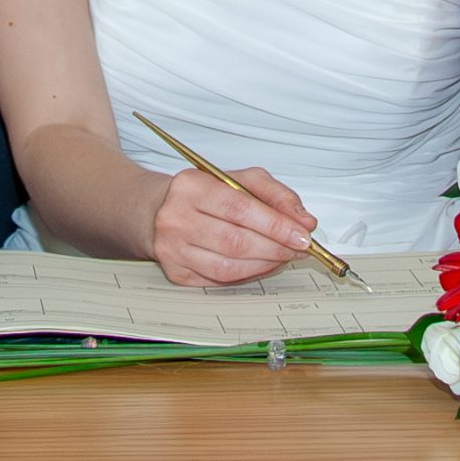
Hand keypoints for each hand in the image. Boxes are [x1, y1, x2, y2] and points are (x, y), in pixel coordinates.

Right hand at [146, 165, 318, 286]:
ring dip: (265, 265)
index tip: (303, 234)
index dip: (276, 225)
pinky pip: (220, 281)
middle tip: (299, 248)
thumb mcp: (236, 179)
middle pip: (235, 241)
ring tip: (283, 257)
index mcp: (190, 186)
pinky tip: (261, 265)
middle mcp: (175, 218)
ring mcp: (172, 250)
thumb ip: (274, 194)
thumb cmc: (201, 194)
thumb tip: (304, 221)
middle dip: (276, 248)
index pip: (240, 208)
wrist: (155, 211)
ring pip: (229, 267)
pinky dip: (248, 276)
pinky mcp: (176, 274)